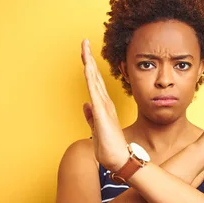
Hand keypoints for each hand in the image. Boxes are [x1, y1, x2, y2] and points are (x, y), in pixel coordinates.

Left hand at [80, 39, 128, 171]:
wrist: (119, 160)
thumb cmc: (109, 148)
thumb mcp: (96, 130)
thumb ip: (91, 117)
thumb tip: (85, 105)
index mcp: (103, 107)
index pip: (95, 83)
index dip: (90, 68)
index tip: (85, 54)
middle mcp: (104, 103)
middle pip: (94, 77)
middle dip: (88, 59)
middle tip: (84, 42)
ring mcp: (103, 107)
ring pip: (94, 80)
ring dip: (88, 63)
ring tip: (84, 48)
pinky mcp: (101, 114)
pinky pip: (94, 92)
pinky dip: (91, 79)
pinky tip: (87, 67)